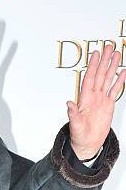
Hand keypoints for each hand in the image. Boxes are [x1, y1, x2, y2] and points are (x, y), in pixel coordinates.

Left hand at [68, 44, 125, 159]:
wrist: (87, 143)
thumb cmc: (79, 135)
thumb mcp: (75, 124)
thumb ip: (73, 114)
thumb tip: (69, 103)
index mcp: (84, 99)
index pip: (89, 78)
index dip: (92, 66)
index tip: (95, 54)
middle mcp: (93, 96)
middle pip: (100, 74)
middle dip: (104, 60)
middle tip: (109, 47)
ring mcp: (101, 99)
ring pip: (108, 79)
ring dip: (112, 66)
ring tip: (117, 54)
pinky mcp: (108, 105)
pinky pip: (115, 90)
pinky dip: (119, 81)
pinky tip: (123, 72)